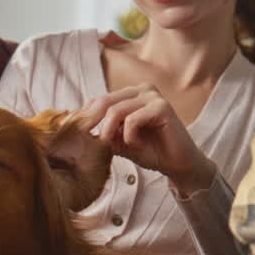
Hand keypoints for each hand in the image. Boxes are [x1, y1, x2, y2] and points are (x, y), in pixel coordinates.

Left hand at [83, 84, 215, 194]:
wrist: (177, 164)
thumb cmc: (150, 151)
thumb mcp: (120, 141)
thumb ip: (104, 132)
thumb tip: (78, 131)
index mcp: (131, 94)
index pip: (99, 100)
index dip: (86, 118)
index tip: (78, 136)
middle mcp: (142, 89)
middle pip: (104, 102)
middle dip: (95, 124)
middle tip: (92, 143)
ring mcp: (153, 96)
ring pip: (116, 111)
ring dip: (113, 133)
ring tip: (122, 147)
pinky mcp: (162, 107)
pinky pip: (132, 120)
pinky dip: (130, 137)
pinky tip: (137, 145)